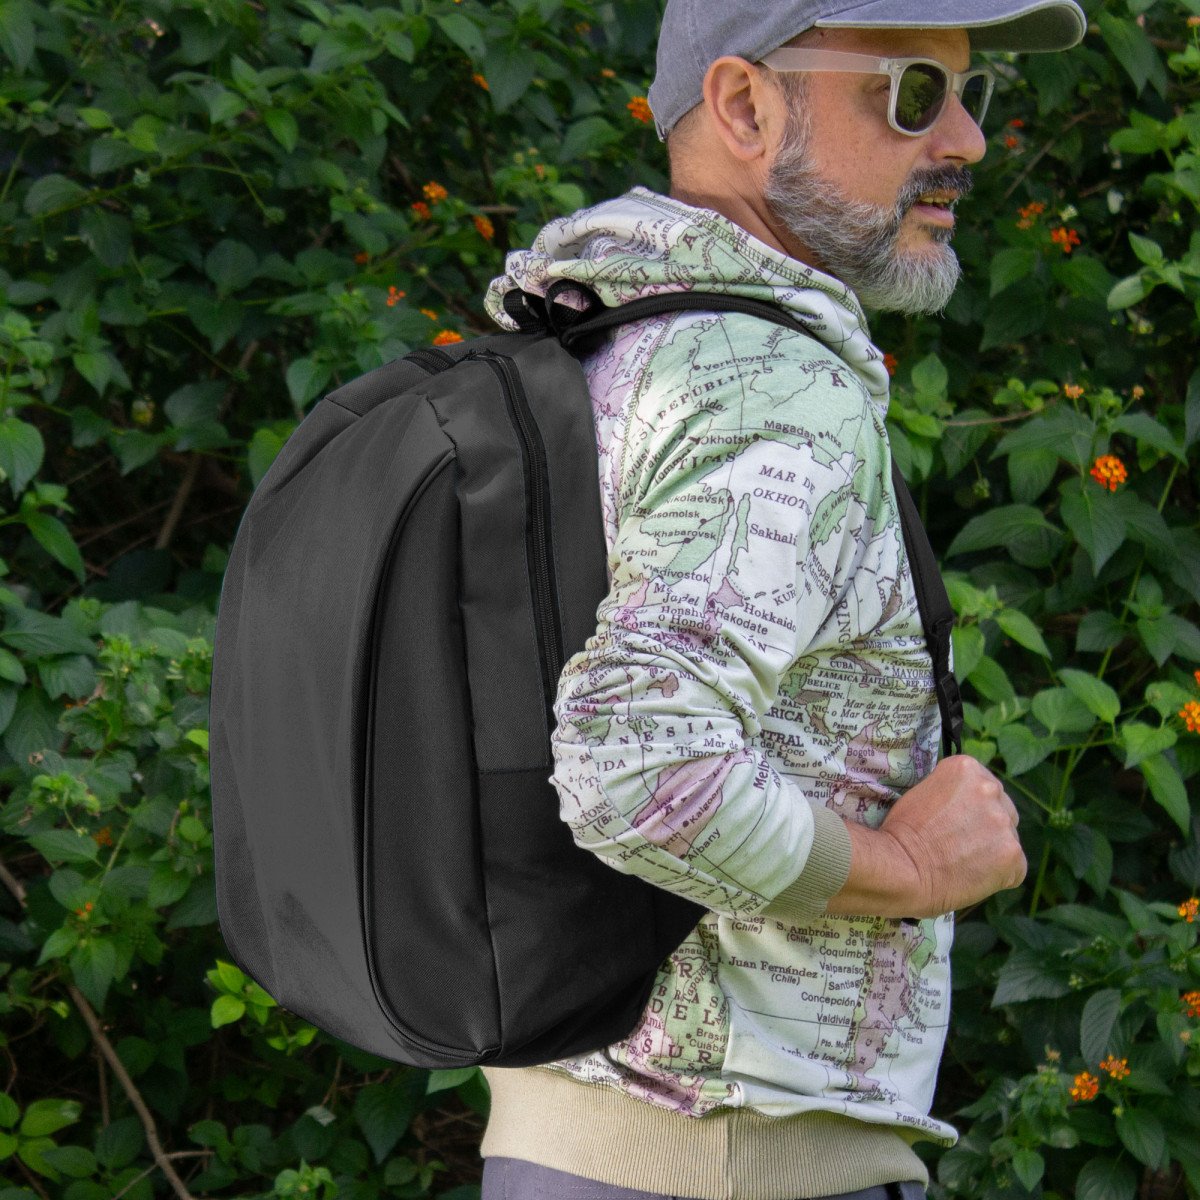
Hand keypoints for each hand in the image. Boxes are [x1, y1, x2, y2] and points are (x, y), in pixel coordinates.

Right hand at [825, 755, 1026, 919]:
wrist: (901, 867)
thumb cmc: (900, 832)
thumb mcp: (922, 791)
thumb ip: (952, 792)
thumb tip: (965, 806)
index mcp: (967, 768)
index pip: (982, 785)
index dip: (968, 806)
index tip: (952, 820)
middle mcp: (991, 788)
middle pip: (1002, 807)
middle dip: (986, 824)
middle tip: (959, 843)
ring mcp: (1005, 821)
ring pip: (1008, 837)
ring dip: (993, 849)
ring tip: (963, 862)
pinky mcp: (1013, 853)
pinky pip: (1015, 867)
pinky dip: (999, 876)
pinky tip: (973, 877)